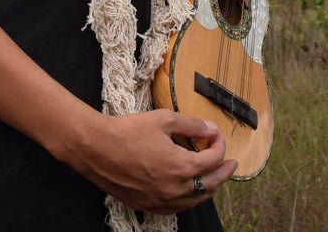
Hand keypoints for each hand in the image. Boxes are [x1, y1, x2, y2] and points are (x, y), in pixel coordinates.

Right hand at [65, 110, 237, 212]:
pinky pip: (177, 208)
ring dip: (209, 188)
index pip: (213, 159)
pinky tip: (188, 191)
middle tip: (231, 164)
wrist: (96, 148)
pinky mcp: (148, 205)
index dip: (220, 145)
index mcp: (182, 166)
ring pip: (195, 200)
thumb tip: (211, 128)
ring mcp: (161, 200)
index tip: (217, 136)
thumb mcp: (163, 120)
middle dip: (224, 172)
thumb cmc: (127, 131)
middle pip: (211, 184)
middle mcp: (175, 189)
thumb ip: (191, 125)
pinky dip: (189, 199)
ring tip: (214, 179)